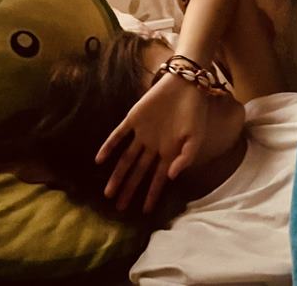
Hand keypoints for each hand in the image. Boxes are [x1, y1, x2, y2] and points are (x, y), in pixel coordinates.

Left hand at [95, 74, 207, 212]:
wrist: (186, 84)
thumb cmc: (195, 111)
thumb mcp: (196, 137)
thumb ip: (186, 157)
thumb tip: (171, 177)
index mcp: (169, 152)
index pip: (157, 178)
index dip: (152, 194)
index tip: (145, 211)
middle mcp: (153, 146)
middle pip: (138, 172)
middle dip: (129, 190)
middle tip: (119, 208)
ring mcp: (142, 134)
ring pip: (126, 159)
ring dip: (117, 175)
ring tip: (108, 193)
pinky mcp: (133, 119)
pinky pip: (118, 135)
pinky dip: (109, 147)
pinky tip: (100, 160)